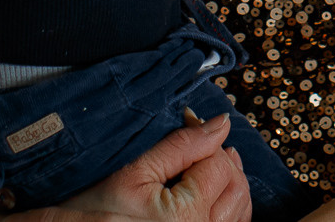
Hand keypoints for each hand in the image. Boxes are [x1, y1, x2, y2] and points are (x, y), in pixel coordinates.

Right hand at [16, 114, 251, 221]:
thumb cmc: (94, 211)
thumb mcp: (134, 172)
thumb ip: (181, 145)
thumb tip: (220, 123)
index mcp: (188, 215)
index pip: (220, 162)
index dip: (206, 136)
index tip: (188, 122)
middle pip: (236, 186)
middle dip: (222, 158)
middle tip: (199, 140)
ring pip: (239, 209)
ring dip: (229, 181)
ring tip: (206, 163)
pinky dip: (227, 205)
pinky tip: (209, 190)